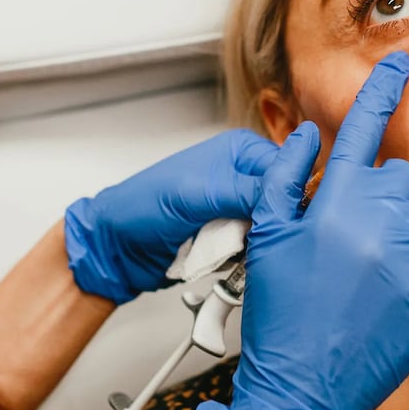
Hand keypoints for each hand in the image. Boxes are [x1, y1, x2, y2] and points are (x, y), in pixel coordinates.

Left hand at [64, 129, 276, 303]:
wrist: (116, 246)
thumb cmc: (143, 206)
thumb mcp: (200, 194)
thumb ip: (248, 190)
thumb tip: (292, 189)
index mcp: (240, 150)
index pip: (289, 168)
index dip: (292, 195)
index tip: (283, 218)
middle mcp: (243, 175)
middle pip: (284, 201)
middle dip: (273, 222)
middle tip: (253, 236)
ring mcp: (237, 206)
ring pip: (272, 227)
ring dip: (258, 243)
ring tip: (233, 248)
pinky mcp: (230, 234)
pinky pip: (255, 247)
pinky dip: (246, 257)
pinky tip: (229, 259)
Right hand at [197, 52, 408, 409]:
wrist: (307, 388)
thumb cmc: (285, 319)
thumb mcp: (268, 240)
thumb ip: (284, 179)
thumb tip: (309, 136)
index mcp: (333, 201)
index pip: (362, 128)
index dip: (382, 89)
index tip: (400, 63)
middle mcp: (378, 217)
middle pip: (401, 175)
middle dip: (384, 197)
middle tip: (359, 240)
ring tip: (379, 268)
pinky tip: (402, 285)